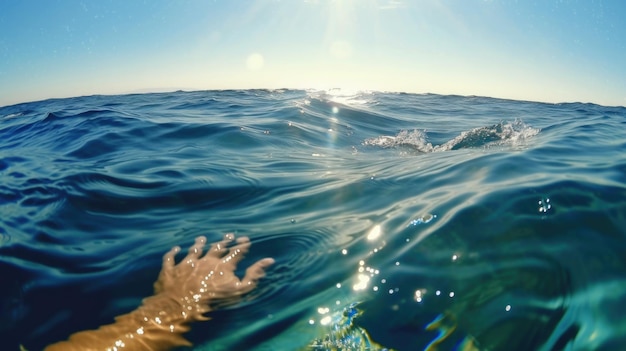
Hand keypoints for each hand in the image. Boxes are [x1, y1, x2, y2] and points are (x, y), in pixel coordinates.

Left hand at [153, 234, 273, 320]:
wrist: (183, 305)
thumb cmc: (214, 300)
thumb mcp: (239, 290)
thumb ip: (254, 275)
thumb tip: (269, 260)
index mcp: (223, 265)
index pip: (235, 252)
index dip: (242, 245)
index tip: (246, 239)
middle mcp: (206, 260)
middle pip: (216, 248)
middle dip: (223, 241)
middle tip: (228, 235)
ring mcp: (187, 264)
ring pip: (194, 250)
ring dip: (199, 243)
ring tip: (202, 238)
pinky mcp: (172, 270)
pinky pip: (171, 258)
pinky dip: (173, 252)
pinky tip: (175, 248)